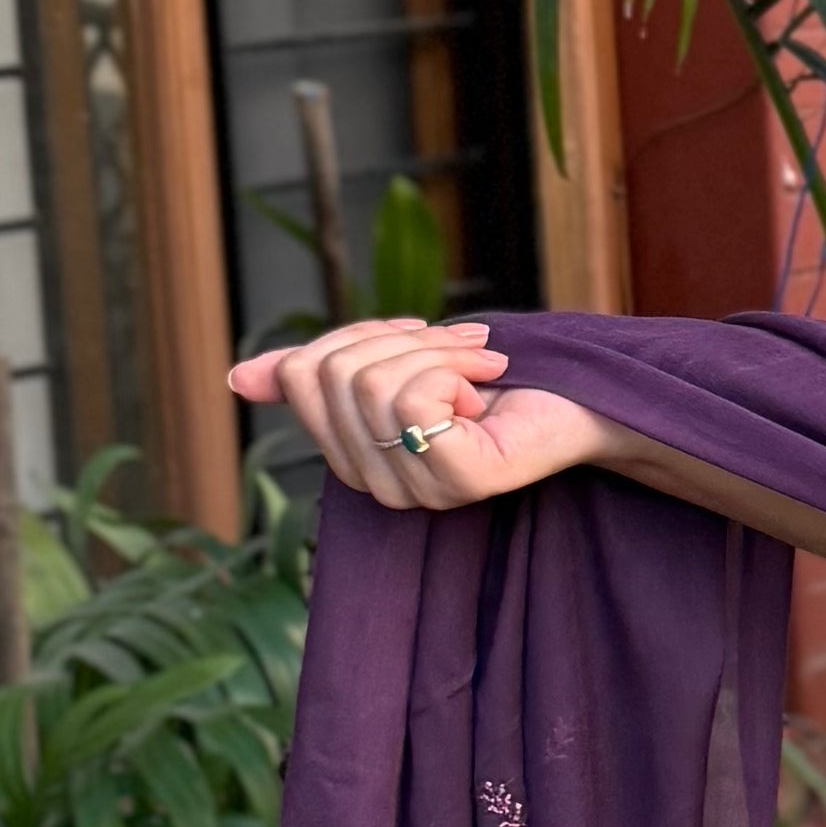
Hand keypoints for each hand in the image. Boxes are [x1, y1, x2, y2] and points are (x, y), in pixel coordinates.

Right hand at [231, 317, 614, 513]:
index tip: (420, 337)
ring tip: (485, 367)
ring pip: (370, 383)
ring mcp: (415, 492)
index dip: (359, 335)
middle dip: (399, 338)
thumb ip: (325, 368)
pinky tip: (492, 388)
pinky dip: (456, 369)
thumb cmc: (498, 380)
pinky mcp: (454, 483)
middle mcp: (377, 486)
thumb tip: (236, 378)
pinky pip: (413, 401)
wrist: (589, 397)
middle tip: (464, 348)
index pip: (302, 373)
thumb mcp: (401, 360)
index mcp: (354, 455)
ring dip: (437, 351)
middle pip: (328, 373)